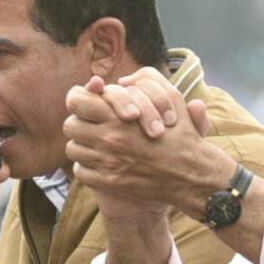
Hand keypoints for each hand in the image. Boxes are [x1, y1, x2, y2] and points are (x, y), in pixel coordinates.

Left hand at [64, 73, 228, 220]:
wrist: (192, 175)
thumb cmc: (183, 135)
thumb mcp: (172, 97)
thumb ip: (147, 80)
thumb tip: (123, 80)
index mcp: (119, 116)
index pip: (76, 101)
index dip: (79, 99)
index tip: (87, 103)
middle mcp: (109, 139)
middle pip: (70, 126)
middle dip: (80, 123)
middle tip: (91, 125)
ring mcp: (107, 162)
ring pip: (73, 150)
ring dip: (82, 145)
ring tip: (96, 144)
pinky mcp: (109, 182)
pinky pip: (80, 172)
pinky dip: (87, 167)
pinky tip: (101, 163)